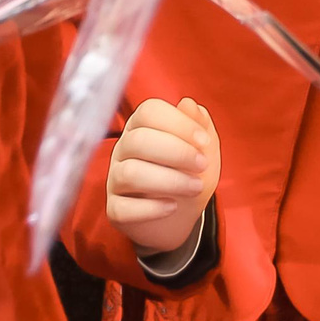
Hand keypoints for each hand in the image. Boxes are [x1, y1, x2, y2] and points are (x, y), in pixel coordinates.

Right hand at [104, 98, 220, 258]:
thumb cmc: (190, 173)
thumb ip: (200, 124)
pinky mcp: (115, 209)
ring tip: (195, 187)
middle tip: (202, 165)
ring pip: (130, 173)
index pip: (149, 111)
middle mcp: (124, 149)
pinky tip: (172, 207)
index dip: (178, 123)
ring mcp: (115, 180)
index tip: (204, 141)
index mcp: (142, 126)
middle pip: (138, 140)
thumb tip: (188, 104)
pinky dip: (151, 208)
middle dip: (177, 152)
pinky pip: (123, 208)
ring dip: (170, 180)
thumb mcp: (204, 148)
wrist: (182, 216)